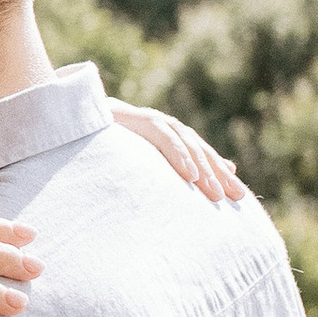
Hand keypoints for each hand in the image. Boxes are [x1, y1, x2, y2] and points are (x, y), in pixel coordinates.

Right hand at [110, 105, 247, 200]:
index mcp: (170, 137)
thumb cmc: (108, 144)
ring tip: (213, 190)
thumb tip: (206, 176)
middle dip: (218, 174)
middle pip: (201, 150)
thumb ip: (169, 165)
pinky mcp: (140, 120)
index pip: (203, 155)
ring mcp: (155, 121)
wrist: (78, 119)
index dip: (220, 174)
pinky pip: (165, 138)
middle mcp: (167, 127)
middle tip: (236, 197)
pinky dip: (179, 155)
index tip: (239, 196)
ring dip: (202, 168)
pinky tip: (189, 174)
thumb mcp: (141, 160)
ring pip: (188, 144)